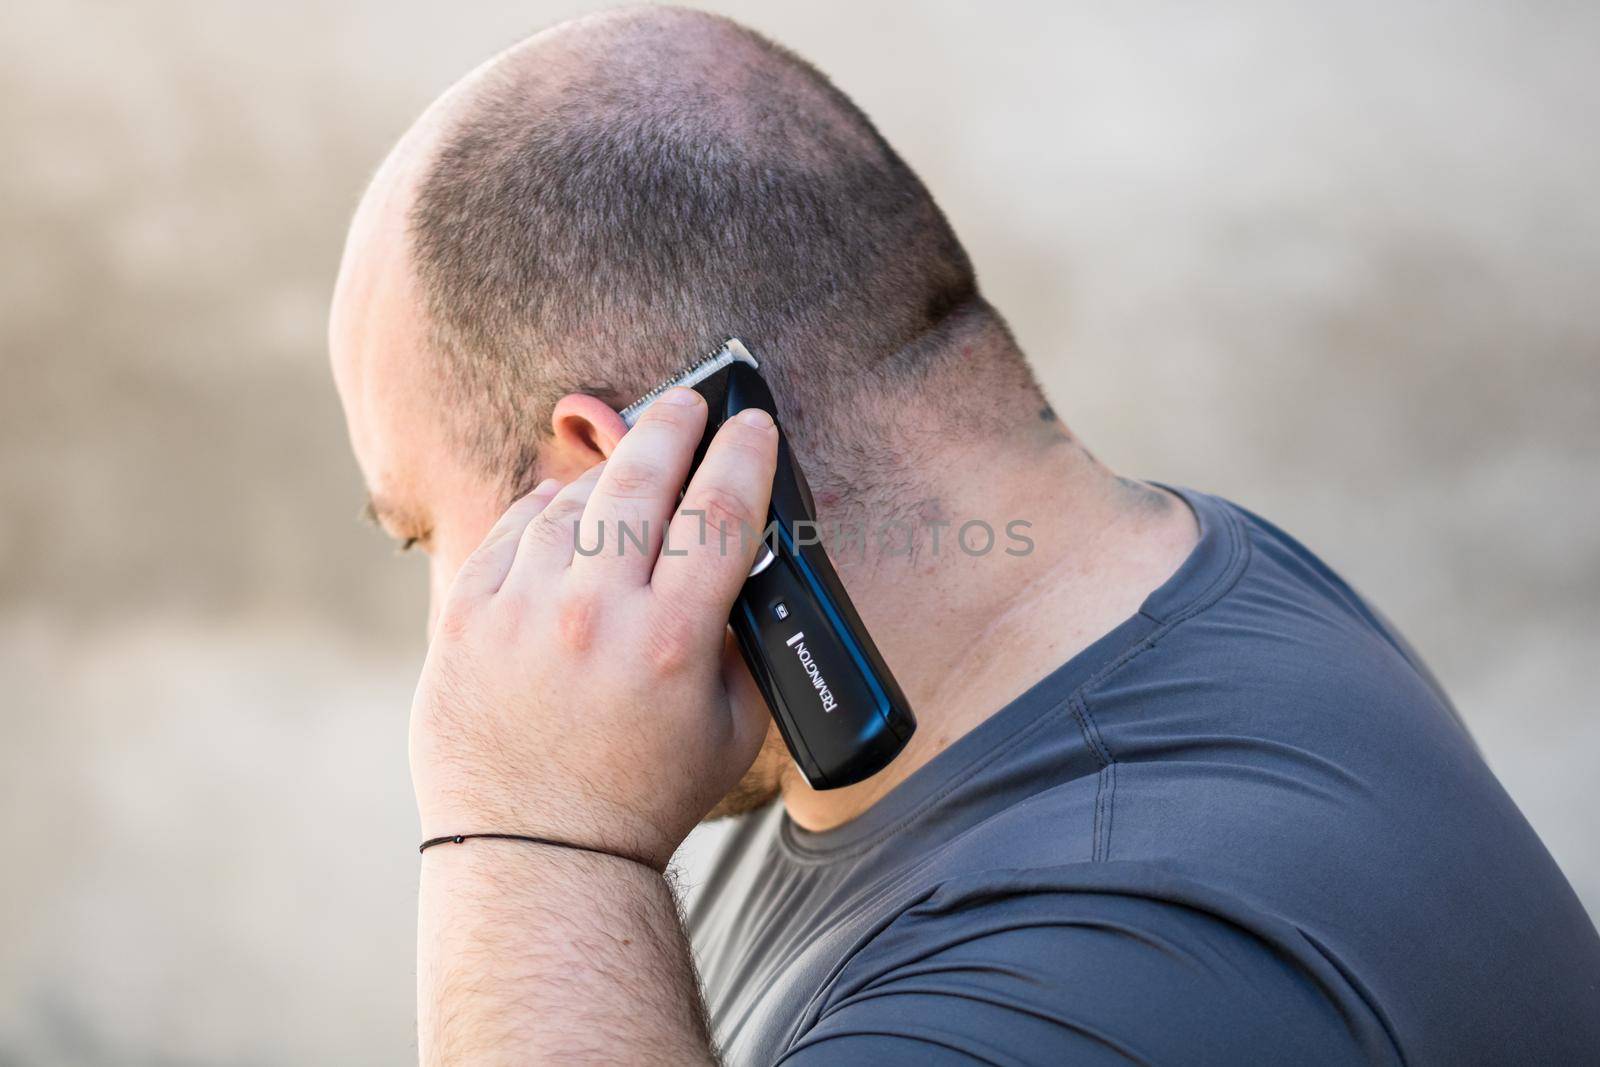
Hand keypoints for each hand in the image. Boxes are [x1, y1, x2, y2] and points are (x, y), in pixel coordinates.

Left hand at [409, 388, 778, 869]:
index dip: (743, 452)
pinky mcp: (464, 618)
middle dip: (674, 423)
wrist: (538, 850)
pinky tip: (566, 512)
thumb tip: (736, 565)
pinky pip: (512, 532)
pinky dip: (546, 511)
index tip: (752, 422)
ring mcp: (519, 611)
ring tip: (629, 468)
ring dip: (608, 472)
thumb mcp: (732, 728)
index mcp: (671, 640)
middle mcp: (593, 614)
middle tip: (687, 400)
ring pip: (572, 499)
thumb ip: (738, 640)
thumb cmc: (645, 795)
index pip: (720, 511)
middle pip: (641, 478)